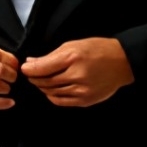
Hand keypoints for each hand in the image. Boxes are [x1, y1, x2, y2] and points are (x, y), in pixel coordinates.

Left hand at [20, 37, 134, 106]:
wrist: (122, 62)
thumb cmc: (97, 50)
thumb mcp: (73, 45)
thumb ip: (51, 56)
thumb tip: (31, 63)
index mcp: (72, 58)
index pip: (42, 68)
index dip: (29, 70)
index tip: (24, 68)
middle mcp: (76, 75)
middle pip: (45, 82)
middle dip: (35, 78)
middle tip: (30, 75)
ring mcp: (81, 90)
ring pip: (51, 92)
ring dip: (42, 87)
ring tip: (40, 81)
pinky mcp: (85, 100)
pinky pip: (61, 101)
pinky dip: (52, 96)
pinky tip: (51, 90)